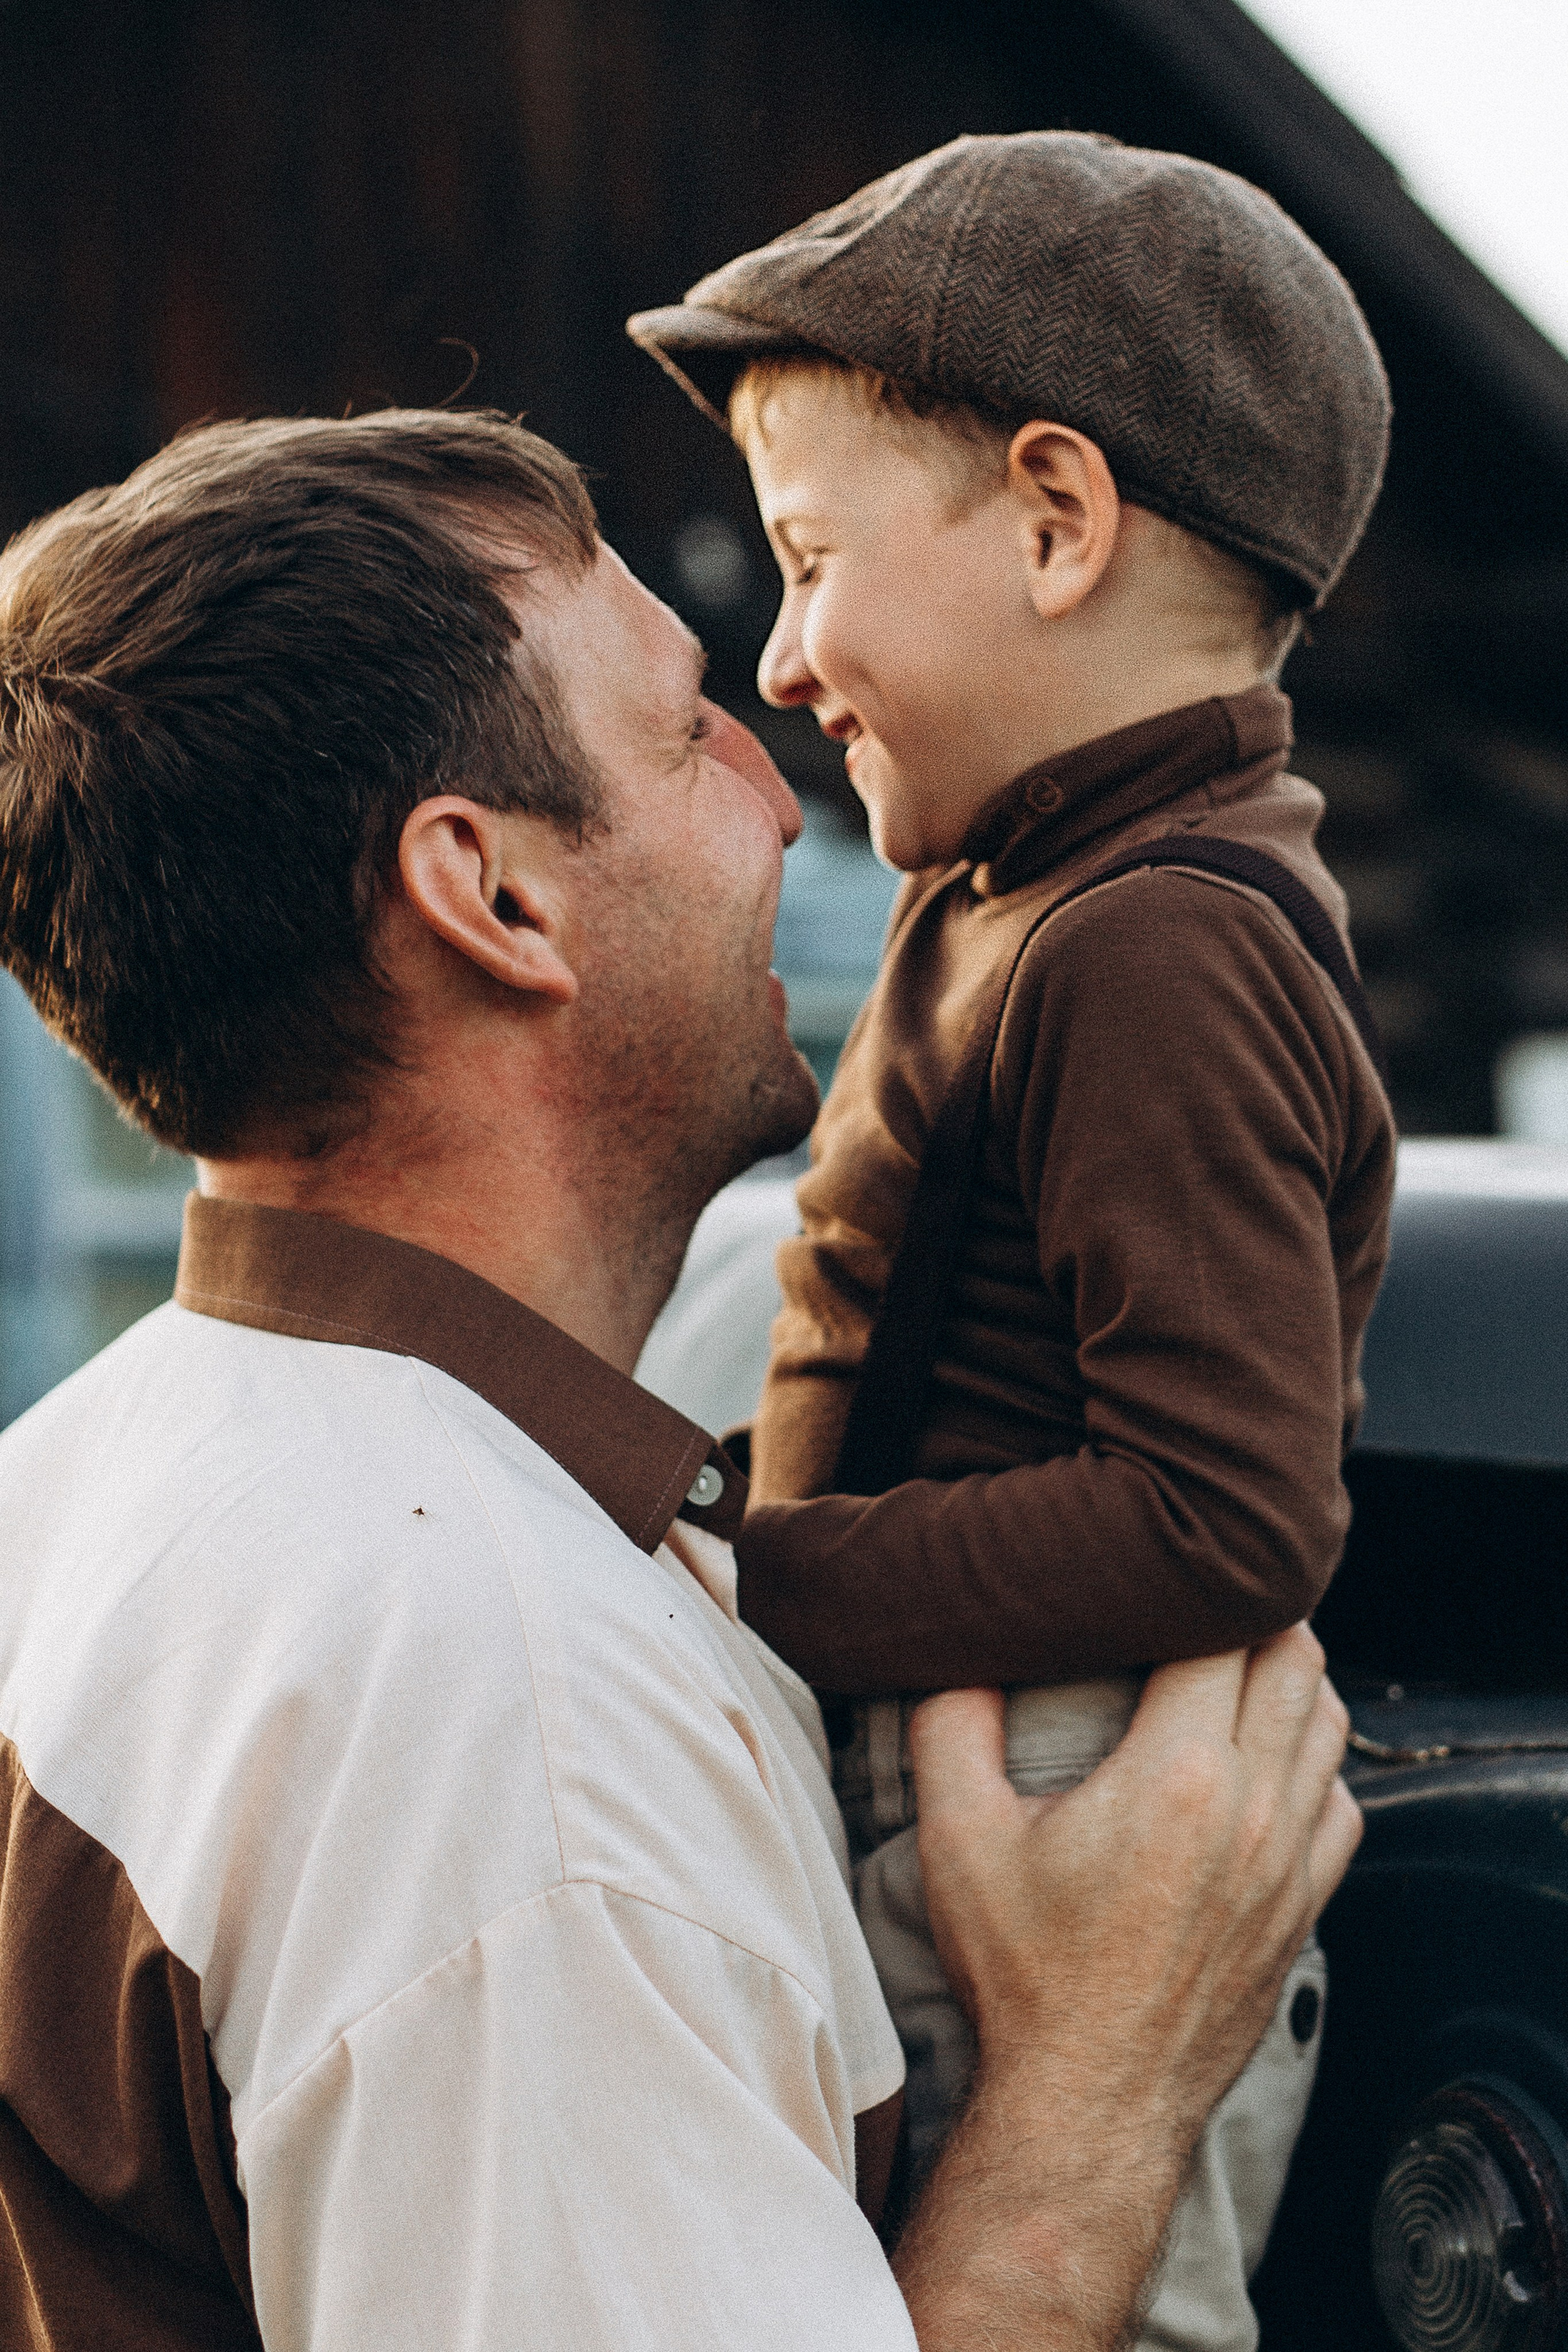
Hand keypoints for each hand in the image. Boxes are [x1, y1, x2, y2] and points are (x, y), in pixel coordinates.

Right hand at [891, 1629, 1358, 2348]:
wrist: (1088, 2101)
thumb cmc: (1024, 1974)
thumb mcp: (959, 1839)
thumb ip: (950, 1722)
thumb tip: (954, 1643)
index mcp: (1178, 1773)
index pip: (1222, 1626)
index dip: (1188, 1584)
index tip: (1148, 1572)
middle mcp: (1255, 1807)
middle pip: (1296, 1657)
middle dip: (1248, 1614)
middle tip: (1190, 1605)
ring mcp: (1291, 1860)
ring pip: (1331, 1721)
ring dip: (1287, 1680)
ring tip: (1227, 1667)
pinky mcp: (1304, 1906)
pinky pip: (1342, 1800)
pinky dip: (1313, 1761)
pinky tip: (1261, 1763)